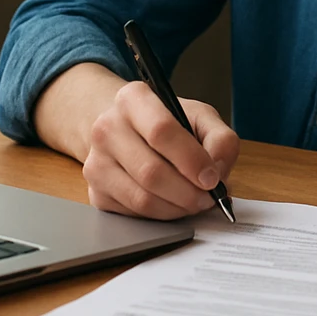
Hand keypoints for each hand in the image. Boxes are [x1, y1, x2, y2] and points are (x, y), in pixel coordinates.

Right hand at [81, 80, 240, 219]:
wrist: (126, 130)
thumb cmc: (167, 123)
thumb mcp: (200, 116)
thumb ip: (220, 139)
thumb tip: (218, 172)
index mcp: (133, 99)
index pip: (161, 131)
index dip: (191, 160)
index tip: (212, 178)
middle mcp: (107, 128)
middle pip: (151, 171)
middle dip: (188, 192)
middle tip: (209, 198)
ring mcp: (96, 162)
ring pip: (142, 199)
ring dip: (177, 208)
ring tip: (195, 202)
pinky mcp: (96, 193)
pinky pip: (134, 214)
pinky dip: (162, 215)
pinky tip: (173, 204)